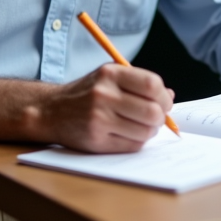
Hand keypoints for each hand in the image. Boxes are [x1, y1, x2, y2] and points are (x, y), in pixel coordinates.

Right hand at [40, 63, 174, 152]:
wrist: (52, 111)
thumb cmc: (87, 93)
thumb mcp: (109, 77)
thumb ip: (138, 82)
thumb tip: (169, 95)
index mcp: (110, 74)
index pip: (152, 84)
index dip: (164, 96)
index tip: (164, 102)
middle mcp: (104, 95)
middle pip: (152, 111)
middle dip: (160, 117)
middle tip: (156, 118)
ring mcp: (99, 119)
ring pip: (145, 132)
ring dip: (150, 132)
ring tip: (140, 126)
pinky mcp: (96, 140)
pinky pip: (132, 146)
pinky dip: (136, 142)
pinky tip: (127, 134)